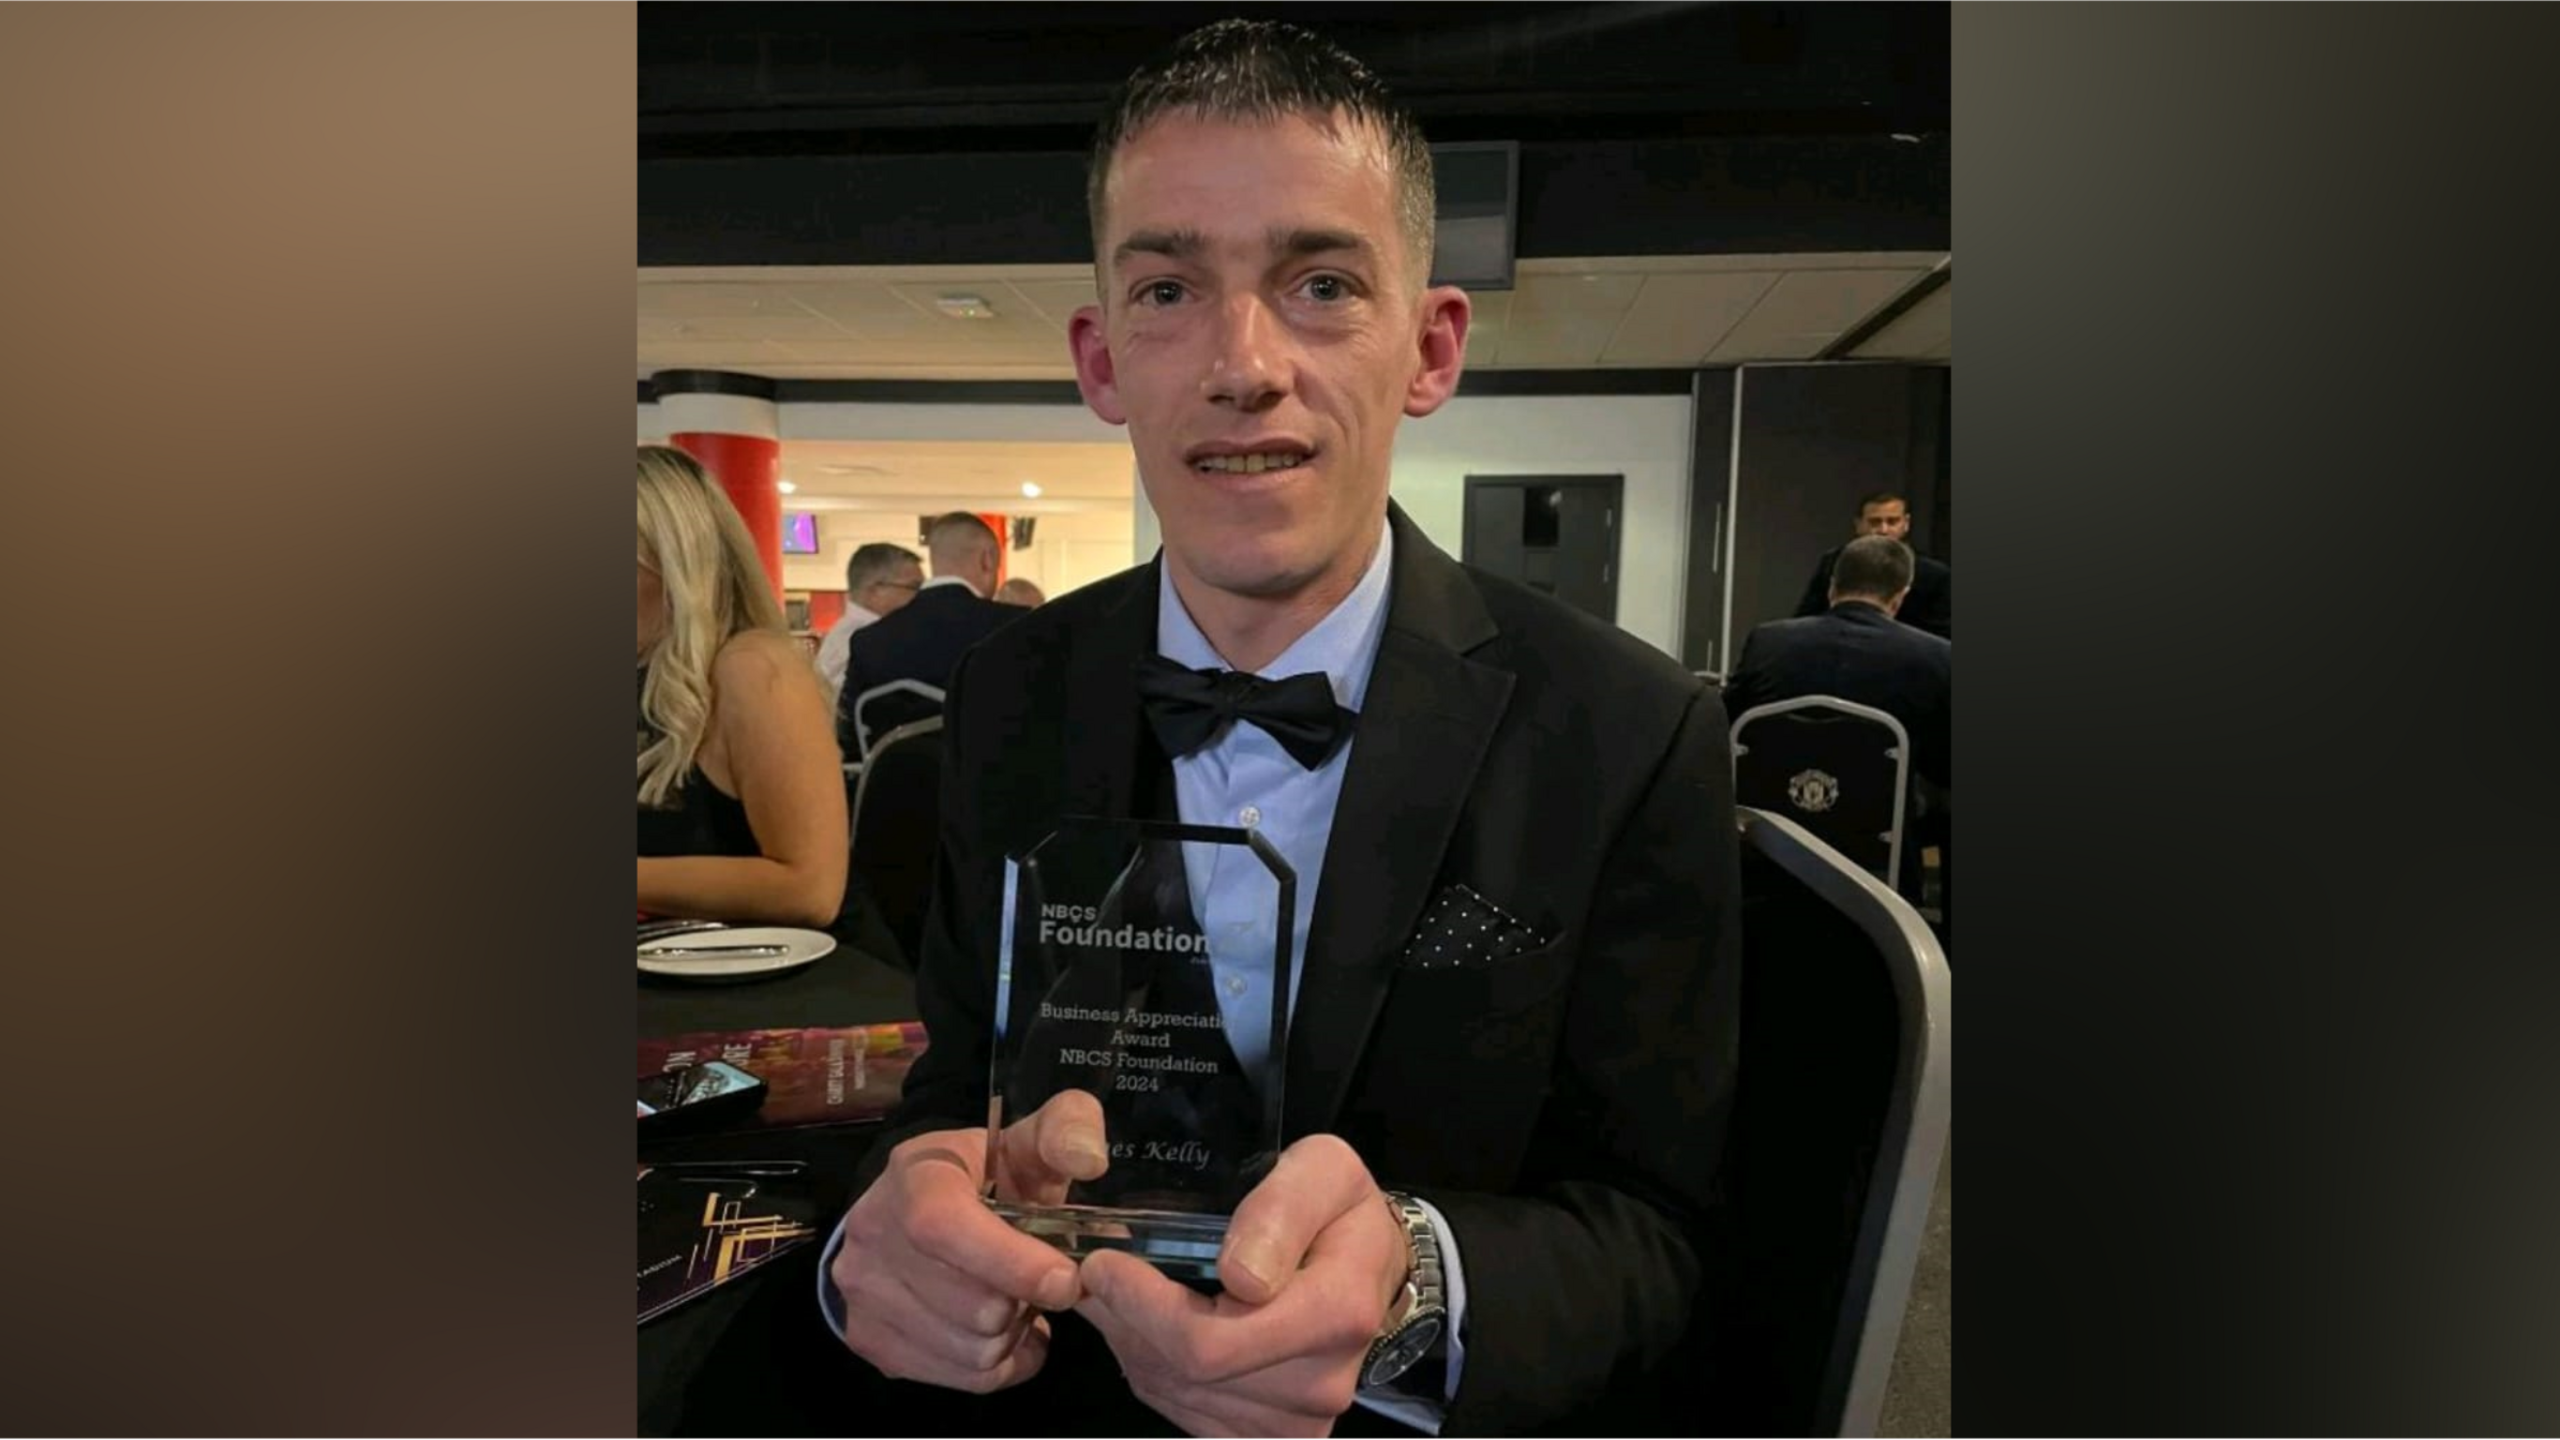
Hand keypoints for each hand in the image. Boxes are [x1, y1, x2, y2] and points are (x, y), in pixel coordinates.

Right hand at [829, 1089, 1109, 1390]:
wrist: (914, 1208)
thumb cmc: (988, 1175)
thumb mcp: (1030, 1139)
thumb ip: (1069, 1129)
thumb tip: (1088, 1159)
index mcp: (914, 1175)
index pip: (944, 1228)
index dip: (1012, 1263)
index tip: (1066, 1279)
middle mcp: (872, 1234)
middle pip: (972, 1306)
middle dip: (1025, 1300)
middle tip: (1042, 1282)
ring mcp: (862, 1293)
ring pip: (971, 1351)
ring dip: (1013, 1336)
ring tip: (1019, 1302)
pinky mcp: (870, 1340)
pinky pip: (960, 1379)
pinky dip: (998, 1365)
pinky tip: (1003, 1332)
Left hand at [1075, 1135, 1408, 1438]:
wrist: (1371, 1270)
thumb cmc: (1340, 1212)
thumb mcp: (1323, 1172)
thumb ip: (1282, 1209)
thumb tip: (1240, 1276)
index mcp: (1336, 1313)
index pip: (1211, 1342)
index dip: (1142, 1306)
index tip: (1102, 1262)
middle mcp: (1320, 1384)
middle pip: (1185, 1372)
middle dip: (1127, 1318)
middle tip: (1100, 1272)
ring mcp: (1296, 1423)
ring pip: (1174, 1392)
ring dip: (1134, 1342)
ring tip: (1129, 1294)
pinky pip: (1184, 1413)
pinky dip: (1154, 1370)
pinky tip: (1155, 1329)